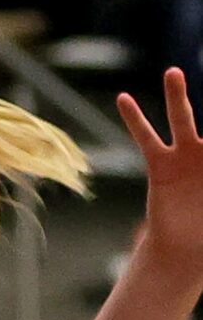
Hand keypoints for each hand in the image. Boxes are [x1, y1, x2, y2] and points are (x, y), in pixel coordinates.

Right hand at [118, 70, 202, 273]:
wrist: (187, 251)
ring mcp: (186, 158)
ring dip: (176, 96)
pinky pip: (146, 139)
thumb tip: (193, 156)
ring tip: (173, 72)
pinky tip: (124, 99)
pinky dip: (135, 119)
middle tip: (201, 69)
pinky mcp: (161, 166)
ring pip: (181, 120)